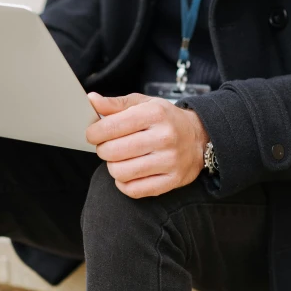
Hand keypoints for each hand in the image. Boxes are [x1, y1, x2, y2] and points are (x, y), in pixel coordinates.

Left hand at [86, 92, 209, 198]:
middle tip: (107, 146)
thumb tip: (91, 100)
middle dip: (103, 150)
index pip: (110, 127)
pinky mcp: (172, 180)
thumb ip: (116, 104)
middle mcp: (164, 137)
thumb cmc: (165, 119)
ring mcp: (170, 161)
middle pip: (113, 152)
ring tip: (120, 159)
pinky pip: (134, 190)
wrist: (199, 137)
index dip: (94, 133)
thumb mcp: (143, 104)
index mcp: (155, 114)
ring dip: (113, 167)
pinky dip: (124, 183)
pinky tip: (129, 173)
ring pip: (121, 173)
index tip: (93, 134)